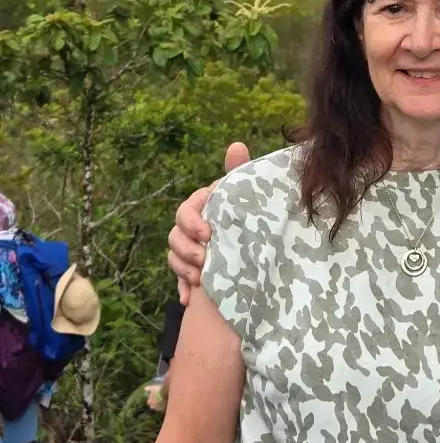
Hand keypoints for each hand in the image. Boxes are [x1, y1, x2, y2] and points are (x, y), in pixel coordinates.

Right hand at [168, 141, 249, 301]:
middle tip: (204, 260)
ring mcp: (191, 250)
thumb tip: (236, 144)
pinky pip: (178, 279)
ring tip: (200, 279)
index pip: (185, 210)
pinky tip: (187, 298)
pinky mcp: (193, 271)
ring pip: (173, 257)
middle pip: (174, 235)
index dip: (191, 222)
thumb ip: (238, 173)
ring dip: (183, 268)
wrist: (263, 254)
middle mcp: (193, 227)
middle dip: (185, 248)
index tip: (208, 234)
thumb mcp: (246, 196)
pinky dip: (182, 288)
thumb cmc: (252, 217)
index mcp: (204, 207)